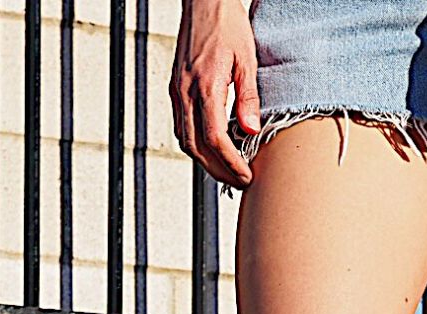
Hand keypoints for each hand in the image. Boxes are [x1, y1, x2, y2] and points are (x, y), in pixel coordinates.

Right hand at [170, 0, 260, 185]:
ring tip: (226, 172)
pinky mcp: (176, 88)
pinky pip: (182, 125)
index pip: (215, 138)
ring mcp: (177, 90)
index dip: (231, 163)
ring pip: (185, 139)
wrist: (204, 0)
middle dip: (218, 170)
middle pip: (196, 147)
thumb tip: (250, 132)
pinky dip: (196, 144)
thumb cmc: (227, 24)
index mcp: (205, 85)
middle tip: (238, 182)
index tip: (246, 176)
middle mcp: (185, 91)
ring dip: (205, 161)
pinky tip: (212, 149)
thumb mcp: (247, 60)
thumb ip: (248, 98)